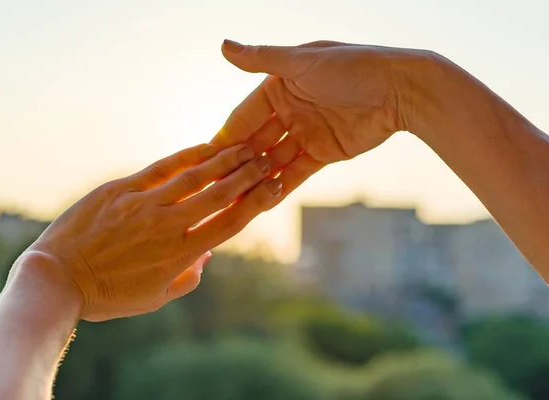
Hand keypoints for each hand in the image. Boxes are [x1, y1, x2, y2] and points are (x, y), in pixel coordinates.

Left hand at [9, 144, 280, 321]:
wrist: (58, 279)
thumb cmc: (109, 295)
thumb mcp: (155, 297)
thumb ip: (188, 277)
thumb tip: (206, 253)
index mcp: (180, 254)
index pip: (230, 222)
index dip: (257, 201)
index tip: (276, 187)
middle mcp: (168, 225)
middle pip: (219, 193)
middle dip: (248, 174)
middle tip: (267, 159)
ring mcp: (144, 204)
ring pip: (194, 176)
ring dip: (224, 160)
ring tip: (245, 148)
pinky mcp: (121, 189)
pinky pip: (161, 168)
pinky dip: (186, 156)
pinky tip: (205, 147)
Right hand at [211, 40, 423, 198]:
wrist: (400, 90)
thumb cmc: (353, 67)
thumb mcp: (303, 62)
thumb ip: (262, 60)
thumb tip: (223, 46)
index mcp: (278, 88)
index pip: (243, 117)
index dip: (225, 138)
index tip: (204, 159)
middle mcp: (288, 111)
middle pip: (255, 142)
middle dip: (238, 164)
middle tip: (215, 188)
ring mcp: (304, 133)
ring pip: (273, 161)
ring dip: (256, 179)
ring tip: (234, 200)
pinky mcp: (322, 153)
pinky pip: (296, 172)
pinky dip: (280, 185)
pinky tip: (262, 201)